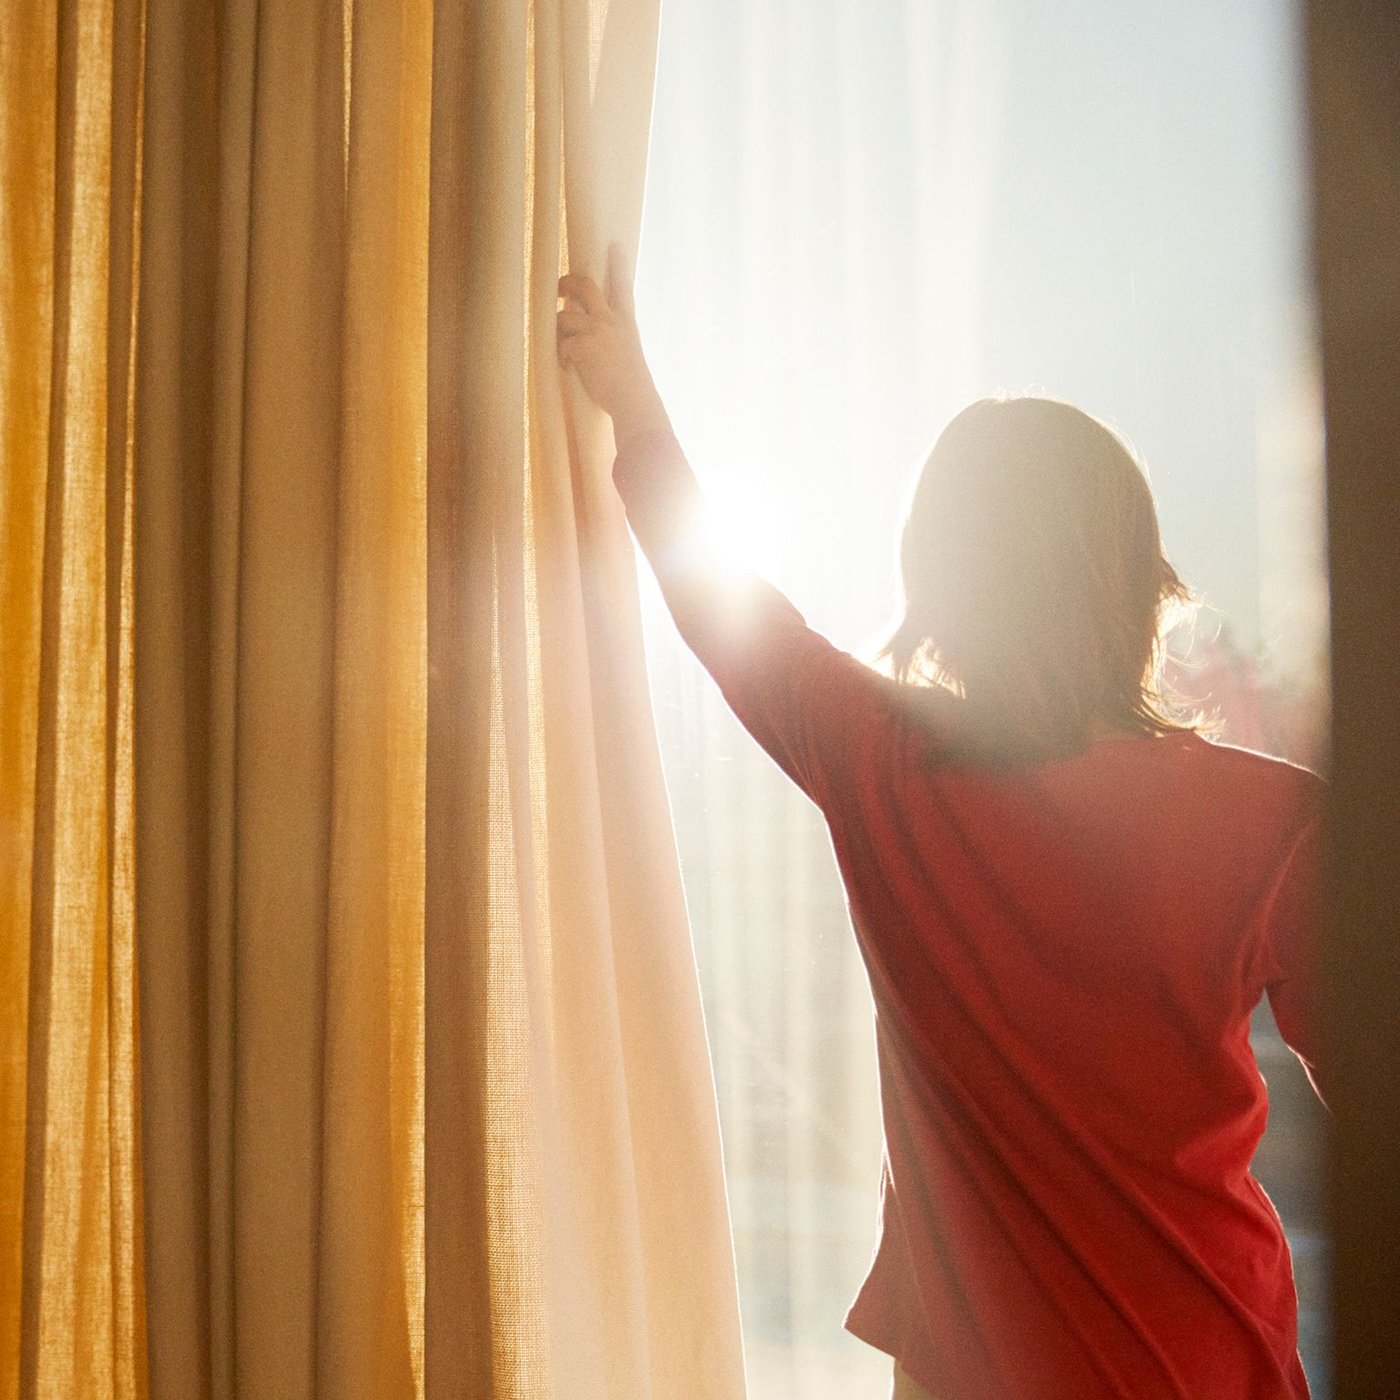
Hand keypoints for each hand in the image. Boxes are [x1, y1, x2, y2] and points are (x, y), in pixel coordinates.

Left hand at [558, 243, 670, 446]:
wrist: (634, 400)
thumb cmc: (632, 386)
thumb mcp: (629, 353)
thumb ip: (614, 338)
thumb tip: (589, 336)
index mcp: (626, 322)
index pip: (622, 286)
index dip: (618, 264)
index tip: (614, 246)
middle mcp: (611, 320)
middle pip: (584, 287)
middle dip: (568, 283)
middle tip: (559, 288)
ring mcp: (596, 330)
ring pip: (563, 317)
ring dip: (559, 333)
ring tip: (566, 352)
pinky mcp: (581, 345)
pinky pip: (561, 345)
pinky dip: (562, 358)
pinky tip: (568, 368)